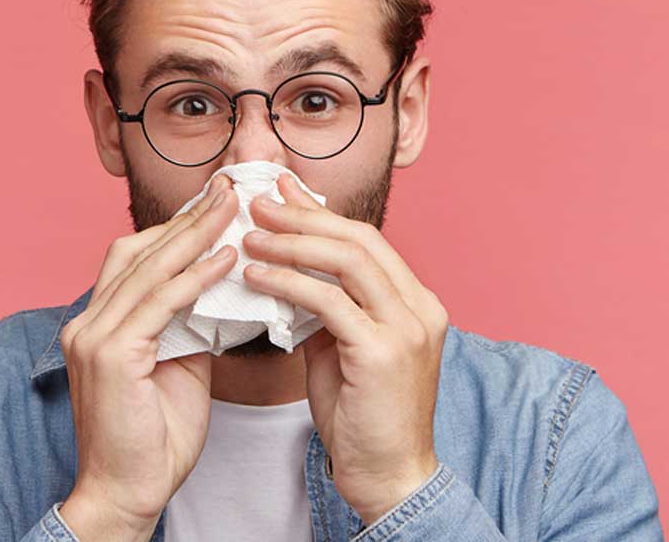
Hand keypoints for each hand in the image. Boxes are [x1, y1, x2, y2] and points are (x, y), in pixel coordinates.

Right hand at [57, 174, 238, 540]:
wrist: (127, 493)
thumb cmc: (153, 439)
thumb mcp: (176, 367)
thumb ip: (188, 325)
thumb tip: (220, 290)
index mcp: (97, 323)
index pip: (135, 258)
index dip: (175, 228)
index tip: (217, 204)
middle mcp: (86, 322)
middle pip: (137, 251)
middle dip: (187, 218)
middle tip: (229, 189)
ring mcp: (93, 336)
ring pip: (149, 269)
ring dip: (195, 235)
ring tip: (234, 209)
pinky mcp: (111, 355)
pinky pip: (160, 303)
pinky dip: (194, 277)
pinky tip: (225, 260)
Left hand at [241, 174, 447, 523]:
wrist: (388, 475)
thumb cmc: (362, 417)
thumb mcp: (345, 350)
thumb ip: (329, 309)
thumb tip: (290, 271)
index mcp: (417, 302)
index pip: (367, 240)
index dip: (321, 214)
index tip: (281, 192)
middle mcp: (420, 307)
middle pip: (359, 239)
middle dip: (304, 216)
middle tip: (257, 202)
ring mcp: (407, 328)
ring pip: (347, 261)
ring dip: (291, 242)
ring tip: (248, 234)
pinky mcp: (382, 352)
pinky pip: (327, 302)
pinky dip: (287, 283)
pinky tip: (254, 277)